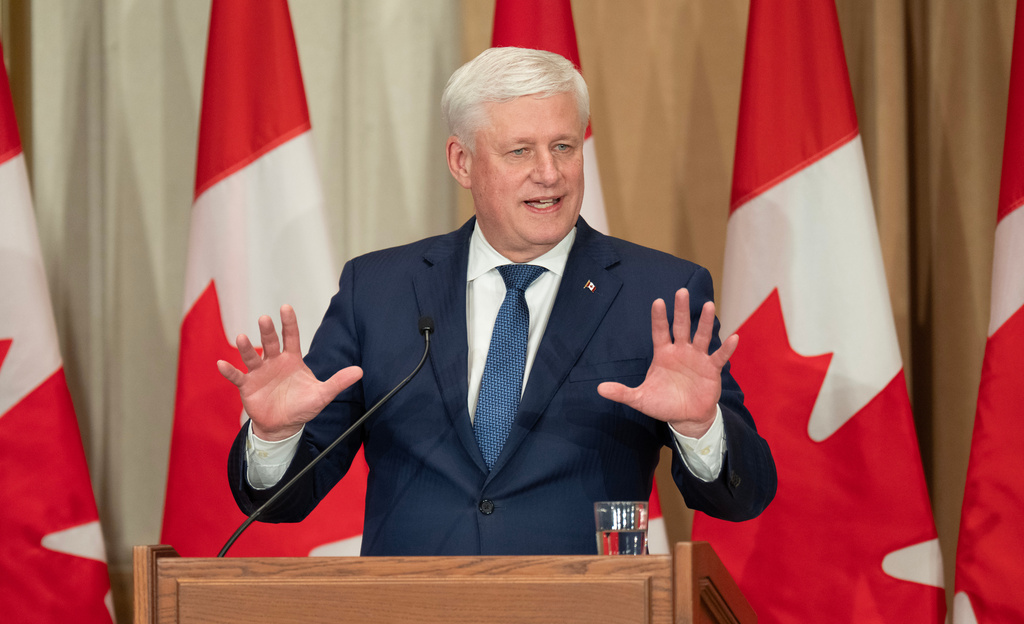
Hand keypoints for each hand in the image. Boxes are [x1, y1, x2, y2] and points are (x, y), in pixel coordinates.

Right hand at [217, 304, 362, 440]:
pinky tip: (221, 363)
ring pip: (252, 356)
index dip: (289, 323)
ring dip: (245, 348)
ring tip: (241, 337)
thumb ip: (338, 381)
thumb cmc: (302, 406)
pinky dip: (229, 371)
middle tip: (264, 318)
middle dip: (267, 331)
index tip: (286, 307)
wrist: (284, 425)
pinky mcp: (247, 386)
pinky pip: (237, 377)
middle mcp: (274, 362)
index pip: (291, 337)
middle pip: (270, 343)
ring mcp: (259, 373)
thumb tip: (360, 371)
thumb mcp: (322, 394)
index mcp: (292, 359)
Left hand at [597, 288, 737, 437]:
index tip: (658, 301)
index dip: (659, 318)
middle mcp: (681, 351)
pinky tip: (734, 337)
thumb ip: (622, 392)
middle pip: (681, 327)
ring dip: (705, 322)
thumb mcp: (640, 399)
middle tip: (681, 291)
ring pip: (701, 336)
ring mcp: (697, 358)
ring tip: (708, 305)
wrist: (686, 417)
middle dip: (681, 310)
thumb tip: (598, 389)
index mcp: (663, 354)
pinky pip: (720, 356)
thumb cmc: (663, 403)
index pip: (660, 332)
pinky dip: (726, 348)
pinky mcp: (712, 369)